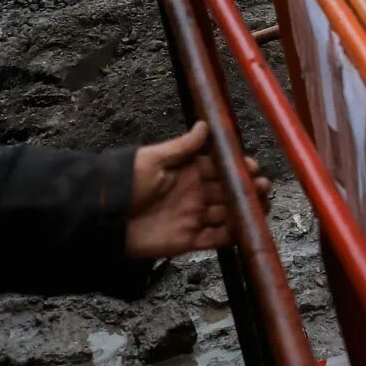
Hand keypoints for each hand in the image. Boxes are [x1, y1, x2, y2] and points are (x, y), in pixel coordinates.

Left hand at [125, 122, 267, 260]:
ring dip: (247, 211)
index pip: (220, 169)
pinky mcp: (188, 240)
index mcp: (188, 173)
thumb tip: (204, 125)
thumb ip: (182, 147)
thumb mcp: (153, 159)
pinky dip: (232, 236)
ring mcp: (192, 217)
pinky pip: (216, 239)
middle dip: (249, 189)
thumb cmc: (125, 183)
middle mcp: (194, 194)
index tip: (251, 167)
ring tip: (262, 206)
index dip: (238, 168)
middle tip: (263, 187)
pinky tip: (247, 230)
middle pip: (229, 192)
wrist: (103, 217)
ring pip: (228, 215)